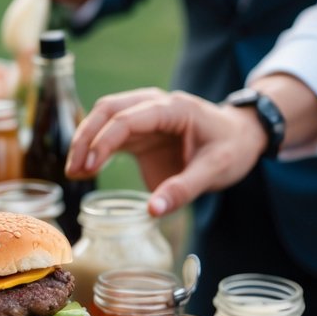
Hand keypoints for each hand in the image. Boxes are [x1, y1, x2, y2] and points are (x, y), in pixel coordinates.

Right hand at [65, 88, 267, 215]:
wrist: (241, 136)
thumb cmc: (232, 148)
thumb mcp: (216, 170)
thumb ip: (184, 189)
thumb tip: (153, 211)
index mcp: (172, 108)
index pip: (127, 118)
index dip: (104, 141)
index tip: (88, 166)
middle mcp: (154, 104)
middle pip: (108, 109)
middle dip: (86, 137)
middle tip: (74, 169)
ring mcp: (146, 115)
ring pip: (104, 116)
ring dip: (86, 140)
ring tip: (75, 172)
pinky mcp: (141, 130)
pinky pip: (110, 133)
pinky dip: (95, 148)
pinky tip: (84, 170)